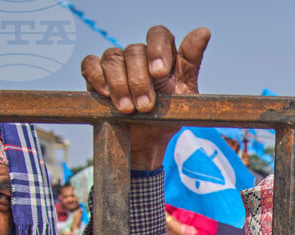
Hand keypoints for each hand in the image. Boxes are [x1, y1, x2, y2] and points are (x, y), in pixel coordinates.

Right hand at [81, 26, 210, 169]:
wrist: (147, 142)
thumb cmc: (168, 116)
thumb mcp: (186, 94)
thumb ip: (192, 63)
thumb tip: (204, 31)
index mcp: (162, 55)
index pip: (158, 35)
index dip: (158, 49)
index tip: (160, 73)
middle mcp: (138, 56)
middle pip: (134, 51)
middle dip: (140, 81)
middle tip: (146, 106)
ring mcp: (116, 64)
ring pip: (113, 59)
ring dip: (120, 85)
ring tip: (128, 109)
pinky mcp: (96, 76)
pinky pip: (90, 65)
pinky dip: (97, 77)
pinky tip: (105, 93)